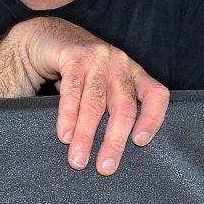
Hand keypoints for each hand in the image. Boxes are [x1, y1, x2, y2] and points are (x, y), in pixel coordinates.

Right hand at [13, 17, 169, 174]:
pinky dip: (68, 116)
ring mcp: (98, 57)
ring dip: (86, 135)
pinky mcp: (74, 55)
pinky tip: (65, 135)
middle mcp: (120, 63)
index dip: (153, 119)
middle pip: (123, 106)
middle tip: (105, 167)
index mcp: (133, 72)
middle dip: (114, 140)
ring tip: (78, 160)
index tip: (140, 142)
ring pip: (95, 102)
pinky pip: (72, 91)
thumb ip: (110, 108)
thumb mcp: (102, 85)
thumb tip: (112, 151)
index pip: (155, 95)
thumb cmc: (78, 70)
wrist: (47, 36)